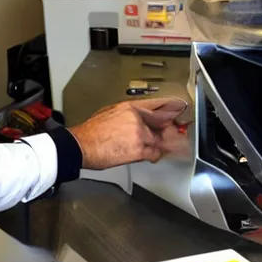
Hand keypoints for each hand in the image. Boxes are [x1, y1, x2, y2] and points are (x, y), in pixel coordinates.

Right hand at [69, 98, 187, 169]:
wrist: (82, 145)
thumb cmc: (90, 132)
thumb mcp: (108, 113)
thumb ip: (126, 116)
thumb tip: (135, 121)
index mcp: (128, 107)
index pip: (156, 105)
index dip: (171, 107)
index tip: (179, 110)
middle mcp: (136, 117)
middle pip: (162, 123)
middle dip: (169, 130)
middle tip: (174, 134)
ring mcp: (139, 132)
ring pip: (159, 140)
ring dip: (162, 145)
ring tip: (164, 148)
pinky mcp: (139, 148)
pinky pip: (155, 153)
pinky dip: (155, 156)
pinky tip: (154, 156)